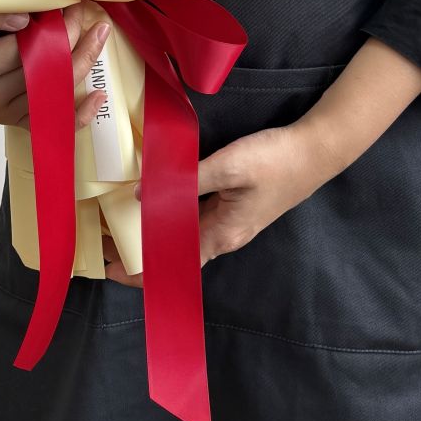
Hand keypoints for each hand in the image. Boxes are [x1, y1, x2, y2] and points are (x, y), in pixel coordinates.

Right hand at [0, 3, 108, 130]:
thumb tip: (24, 21)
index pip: (25, 50)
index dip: (56, 28)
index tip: (73, 5)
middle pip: (44, 74)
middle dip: (75, 43)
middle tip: (89, 18)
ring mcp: (0, 114)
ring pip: (52, 94)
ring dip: (81, 64)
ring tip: (99, 36)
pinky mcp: (12, 120)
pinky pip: (48, 122)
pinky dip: (77, 114)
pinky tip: (98, 97)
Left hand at [102, 123, 330, 286]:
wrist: (317, 149)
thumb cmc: (277, 161)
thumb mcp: (229, 167)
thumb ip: (186, 181)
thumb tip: (144, 194)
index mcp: (223, 234)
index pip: (175, 263)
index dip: (143, 270)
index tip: (111, 269)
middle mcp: (224, 233)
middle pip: (175, 249)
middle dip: (140, 246)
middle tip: (103, 236)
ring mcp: (231, 219)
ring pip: (184, 230)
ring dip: (154, 228)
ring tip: (120, 217)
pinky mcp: (235, 202)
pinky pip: (196, 213)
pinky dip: (172, 209)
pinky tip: (156, 194)